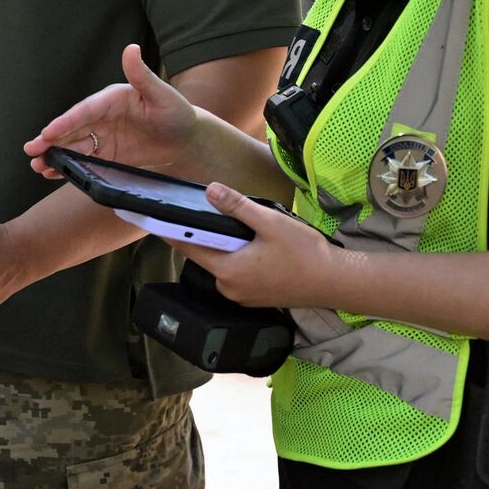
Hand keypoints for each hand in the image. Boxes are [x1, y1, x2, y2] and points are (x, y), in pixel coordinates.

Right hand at [24, 44, 200, 177]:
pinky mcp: (108, 155)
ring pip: (73, 146)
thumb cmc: (176, 111)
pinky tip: (52, 174)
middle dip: (50, 141)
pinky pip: (84, 161)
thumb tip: (130, 49)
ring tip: (37, 166)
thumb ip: (142, 75)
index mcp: (111, 99)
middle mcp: (102, 117)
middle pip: (72, 130)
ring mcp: (103, 137)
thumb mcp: (162, 94)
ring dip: (55, 155)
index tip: (48, 133)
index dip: (65, 122)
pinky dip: (68, 167)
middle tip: (31, 150)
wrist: (187, 138)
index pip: (84, 111)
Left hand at [168, 184, 336, 309]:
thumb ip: (237, 207)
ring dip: (221, 247)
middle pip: (205, 256)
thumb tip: (210, 191)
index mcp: (229, 271)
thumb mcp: (269, 223)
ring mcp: (242, 296)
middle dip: (201, 235)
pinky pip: (235, 274)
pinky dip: (235, 259)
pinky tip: (249, 245)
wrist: (335, 282)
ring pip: (220, 265)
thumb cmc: (304, 252)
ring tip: (233, 228)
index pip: (189, 247)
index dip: (171, 232)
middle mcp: (229, 288)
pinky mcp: (255, 297)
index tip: (153, 219)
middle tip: (201, 213)